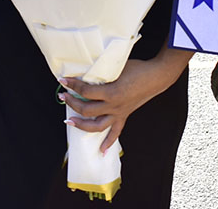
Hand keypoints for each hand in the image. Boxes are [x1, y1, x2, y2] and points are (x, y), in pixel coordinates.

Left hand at [59, 57, 183, 152]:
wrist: (155, 76)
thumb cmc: (137, 68)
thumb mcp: (116, 67)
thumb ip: (101, 73)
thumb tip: (84, 73)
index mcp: (111, 92)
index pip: (85, 91)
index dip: (72, 85)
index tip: (63, 80)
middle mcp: (113, 106)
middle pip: (87, 109)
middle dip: (71, 103)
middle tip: (62, 96)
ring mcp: (119, 113)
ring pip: (96, 126)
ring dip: (81, 125)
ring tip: (69, 121)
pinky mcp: (124, 115)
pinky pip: (115, 132)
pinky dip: (108, 143)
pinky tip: (101, 151)